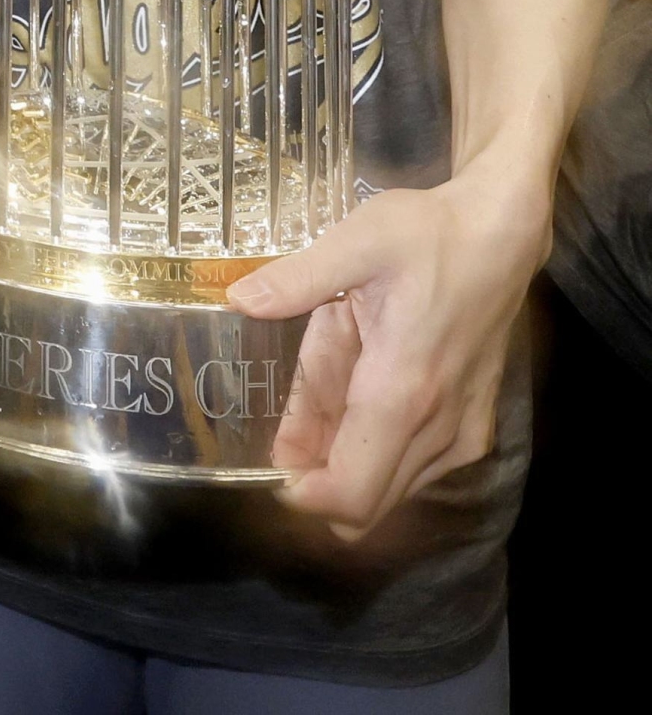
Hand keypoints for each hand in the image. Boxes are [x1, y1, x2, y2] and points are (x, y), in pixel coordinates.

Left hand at [227, 159, 548, 537]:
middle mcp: (437, 429)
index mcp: (403, 390)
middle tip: (273, 439)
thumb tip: (239, 299)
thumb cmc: (427, 234)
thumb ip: (296, 278)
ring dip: (340, 462)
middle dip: (314, 486)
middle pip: (365, 506)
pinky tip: (346, 394)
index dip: (302, 498)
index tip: (263, 471)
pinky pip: (411, 466)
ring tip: (312, 397)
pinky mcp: (469, 428)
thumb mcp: (355, 242)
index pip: (351, 492)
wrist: (501, 234)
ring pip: (387, 490)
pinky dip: (370, 447)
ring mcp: (460, 435)